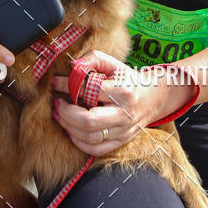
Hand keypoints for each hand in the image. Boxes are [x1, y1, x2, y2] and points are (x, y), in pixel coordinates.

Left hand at [50, 50, 193, 154]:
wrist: (152, 99)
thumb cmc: (127, 80)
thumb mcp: (114, 64)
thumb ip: (94, 58)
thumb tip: (73, 66)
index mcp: (124, 90)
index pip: (90, 89)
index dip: (68, 85)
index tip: (55, 82)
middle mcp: (125, 113)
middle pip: (88, 120)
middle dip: (66, 113)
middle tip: (57, 103)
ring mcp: (124, 130)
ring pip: (89, 137)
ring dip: (68, 126)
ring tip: (60, 115)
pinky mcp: (121, 141)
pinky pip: (96, 149)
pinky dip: (78, 142)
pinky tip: (71, 130)